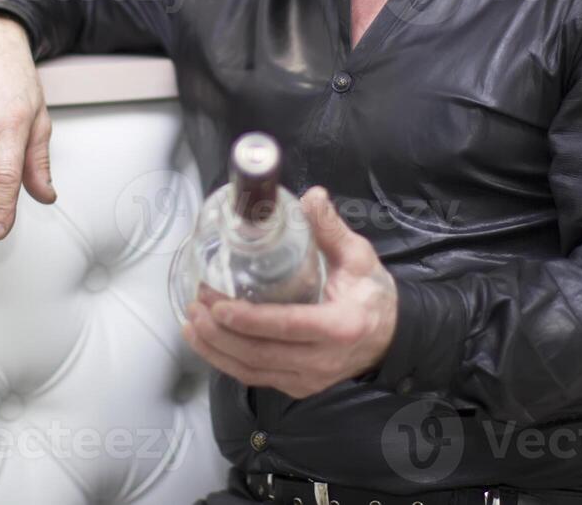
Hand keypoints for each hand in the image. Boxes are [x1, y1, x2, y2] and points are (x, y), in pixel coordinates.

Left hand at [181, 186, 397, 398]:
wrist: (390, 336)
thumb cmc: (371, 293)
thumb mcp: (358, 257)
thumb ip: (331, 229)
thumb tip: (311, 196)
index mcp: (340, 326)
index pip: (288, 326)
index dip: (249, 319)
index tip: (218, 304)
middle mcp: (321, 360)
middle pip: (260, 353)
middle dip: (220, 332)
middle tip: (196, 304)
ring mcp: (307, 379)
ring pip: (252, 370)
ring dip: (215, 349)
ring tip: (190, 321)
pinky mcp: (296, 386)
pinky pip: (255, 377)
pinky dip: (225, 361)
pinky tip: (205, 341)